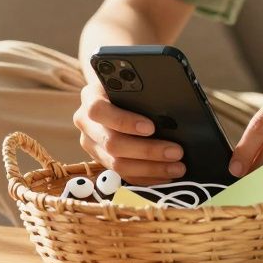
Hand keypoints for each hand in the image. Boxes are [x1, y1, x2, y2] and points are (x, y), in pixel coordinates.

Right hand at [72, 81, 186, 184]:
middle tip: (176, 152)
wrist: (114, 96)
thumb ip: (143, 95)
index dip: (124, 121)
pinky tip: (166, 175)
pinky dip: (146, 177)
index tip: (151, 127)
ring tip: (177, 167)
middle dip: (147, 150)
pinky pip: (122, 175)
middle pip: (112, 143)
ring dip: (150, 168)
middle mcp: (86, 124)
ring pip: (117, 164)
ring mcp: (91, 145)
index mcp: (90, 98)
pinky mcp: (101, 161)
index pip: (99, 111)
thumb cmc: (128, 88)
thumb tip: (171, 115)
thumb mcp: (131, 84)